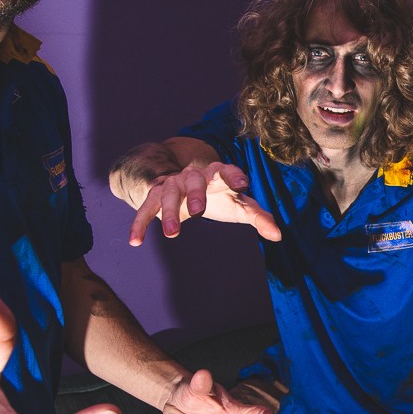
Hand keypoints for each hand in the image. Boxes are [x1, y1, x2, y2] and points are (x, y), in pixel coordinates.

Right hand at [111, 152, 281, 245]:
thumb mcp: (238, 205)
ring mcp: (172, 185)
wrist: (183, 181)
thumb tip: (278, 235)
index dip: (234, 176)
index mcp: (217, 174)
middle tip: (198, 212)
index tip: (243, 185)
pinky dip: (139, 223)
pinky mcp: (155, 196)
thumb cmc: (218, 194)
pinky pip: (145, 208)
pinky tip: (134, 241)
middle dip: (195, 194)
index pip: (226, 171)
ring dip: (169, 213)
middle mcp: (193, 176)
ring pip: (168, 195)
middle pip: (193, 181)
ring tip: (172, 234)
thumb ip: (257, 216)